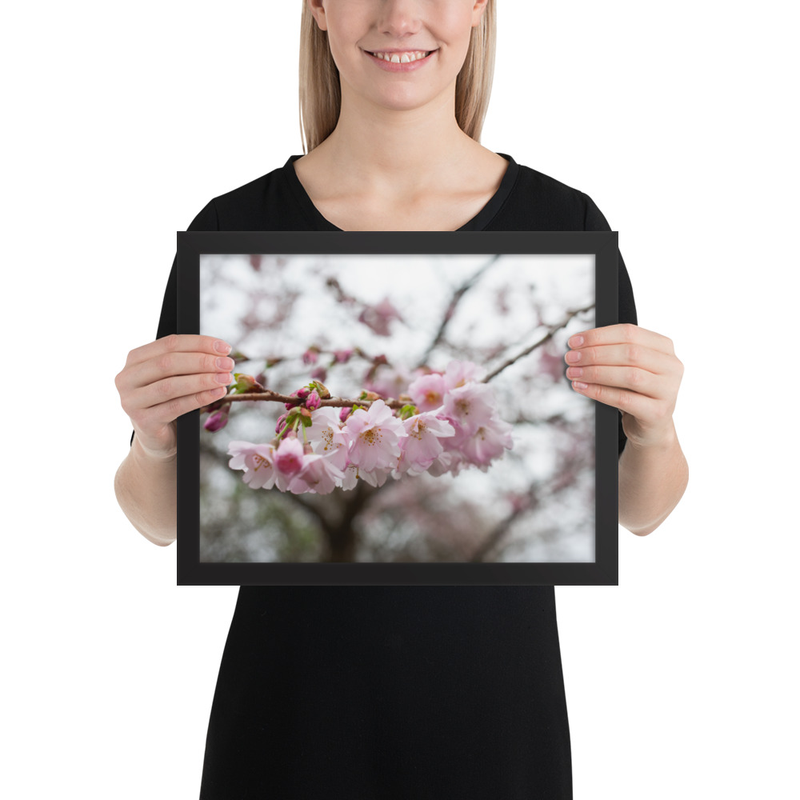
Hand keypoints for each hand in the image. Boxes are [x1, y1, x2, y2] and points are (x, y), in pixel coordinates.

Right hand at [115, 334, 234, 458]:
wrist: (157, 438)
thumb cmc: (168, 401)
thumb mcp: (174, 377)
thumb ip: (188, 362)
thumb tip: (220, 352)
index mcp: (135, 360)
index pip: (169, 343)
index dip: (199, 343)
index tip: (225, 348)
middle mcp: (127, 378)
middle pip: (169, 363)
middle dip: (203, 361)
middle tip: (227, 364)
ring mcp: (131, 401)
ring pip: (171, 385)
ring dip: (203, 380)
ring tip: (225, 378)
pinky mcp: (143, 421)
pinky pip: (176, 407)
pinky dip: (200, 398)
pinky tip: (217, 393)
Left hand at [564, 323, 683, 448]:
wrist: (650, 427)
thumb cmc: (635, 392)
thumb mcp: (628, 367)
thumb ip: (611, 352)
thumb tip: (578, 345)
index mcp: (664, 347)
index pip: (629, 332)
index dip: (598, 335)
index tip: (574, 341)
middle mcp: (671, 366)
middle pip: (629, 353)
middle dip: (594, 354)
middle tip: (571, 358)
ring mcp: (668, 390)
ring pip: (629, 375)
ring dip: (595, 372)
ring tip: (573, 373)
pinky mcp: (658, 412)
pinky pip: (624, 399)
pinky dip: (599, 392)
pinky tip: (582, 387)